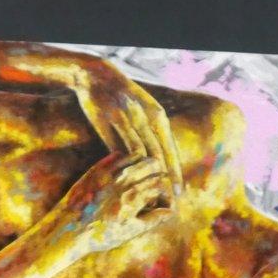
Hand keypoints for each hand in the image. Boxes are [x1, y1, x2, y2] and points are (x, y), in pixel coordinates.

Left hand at [49, 155, 171, 256]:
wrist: (68, 230)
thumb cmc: (100, 235)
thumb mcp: (130, 231)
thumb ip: (153, 219)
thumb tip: (170, 212)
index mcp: (134, 197)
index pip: (163, 184)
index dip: (168, 193)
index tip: (165, 202)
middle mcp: (123, 180)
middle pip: (154, 165)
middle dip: (160, 176)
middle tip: (158, 189)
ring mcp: (109, 171)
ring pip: (138, 156)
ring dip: (146, 166)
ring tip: (145, 180)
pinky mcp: (98, 168)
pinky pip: (120, 155)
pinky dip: (129, 162)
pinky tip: (127, 175)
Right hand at [72, 67, 185, 194]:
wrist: (97, 75)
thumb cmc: (121, 97)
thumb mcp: (143, 110)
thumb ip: (152, 133)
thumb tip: (160, 161)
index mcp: (158, 116)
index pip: (171, 150)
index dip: (176, 173)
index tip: (180, 193)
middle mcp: (147, 117)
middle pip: (161, 156)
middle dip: (166, 180)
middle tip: (170, 202)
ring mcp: (129, 118)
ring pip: (143, 154)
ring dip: (146, 178)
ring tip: (148, 197)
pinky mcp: (110, 119)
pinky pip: (121, 148)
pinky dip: (127, 167)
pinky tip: (127, 182)